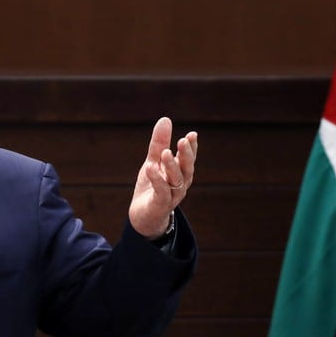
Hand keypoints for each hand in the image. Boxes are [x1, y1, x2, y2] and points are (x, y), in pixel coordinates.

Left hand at [128, 117, 197, 238]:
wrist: (143, 216)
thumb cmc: (151, 187)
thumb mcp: (153, 161)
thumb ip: (159, 143)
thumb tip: (165, 119)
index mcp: (180, 173)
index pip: (189, 159)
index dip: (191, 148)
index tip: (192, 134)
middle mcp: (180, 184)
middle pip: (187, 169)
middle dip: (186, 155)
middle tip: (183, 140)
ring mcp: (172, 196)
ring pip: (176, 181)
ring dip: (172, 166)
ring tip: (165, 153)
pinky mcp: (160, 205)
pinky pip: (161, 192)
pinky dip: (157, 180)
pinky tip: (150, 168)